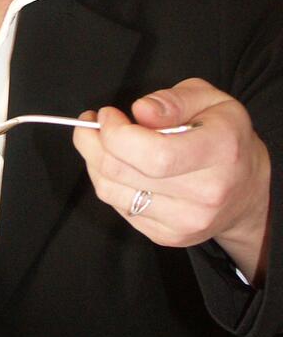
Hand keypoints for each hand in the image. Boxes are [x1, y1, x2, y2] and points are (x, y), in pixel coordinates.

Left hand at [73, 78, 270, 283]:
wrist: (246, 188)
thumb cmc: (223, 135)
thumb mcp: (209, 99)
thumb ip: (174, 100)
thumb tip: (140, 111)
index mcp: (220, 151)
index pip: (153, 154)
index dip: (116, 133)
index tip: (107, 114)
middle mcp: (207, 193)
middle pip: (123, 172)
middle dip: (93, 142)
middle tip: (91, 125)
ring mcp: (187, 221)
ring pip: (111, 191)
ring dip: (94, 162)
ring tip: (99, 142)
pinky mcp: (170, 236)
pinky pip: (118, 207)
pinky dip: (108, 182)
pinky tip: (119, 166)